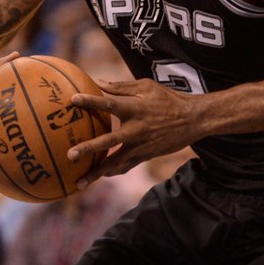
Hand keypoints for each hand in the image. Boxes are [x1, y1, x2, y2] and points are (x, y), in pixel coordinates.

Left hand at [67, 78, 202, 186]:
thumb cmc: (168, 99)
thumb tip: (98, 82)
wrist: (193, 120)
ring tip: (78, 182)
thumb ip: (121, 87)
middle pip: (108, 141)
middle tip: (70, 154)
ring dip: (96, 173)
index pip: (110, 103)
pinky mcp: (145, 155)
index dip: (91, 101)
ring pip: (115, 163)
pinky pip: (125, 166)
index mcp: (136, 108)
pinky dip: (112, 171)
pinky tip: (99, 176)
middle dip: (89, 148)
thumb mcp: (147, 86)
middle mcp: (136, 129)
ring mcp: (141, 145)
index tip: (73, 99)